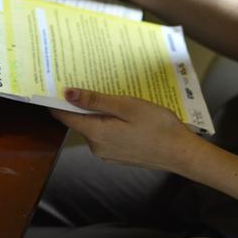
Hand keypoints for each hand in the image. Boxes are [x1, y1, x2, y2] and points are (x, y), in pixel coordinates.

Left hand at [52, 88, 201, 173]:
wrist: (181, 153)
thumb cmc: (158, 126)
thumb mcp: (127, 106)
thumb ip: (96, 101)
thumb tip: (67, 94)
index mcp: (96, 134)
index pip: (64, 117)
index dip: (57, 100)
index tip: (57, 84)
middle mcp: (96, 147)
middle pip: (79, 121)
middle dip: (82, 103)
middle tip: (92, 81)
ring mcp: (107, 154)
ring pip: (93, 127)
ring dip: (98, 112)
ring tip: (113, 96)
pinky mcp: (117, 156)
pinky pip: (105, 135)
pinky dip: (108, 123)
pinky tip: (124, 114)